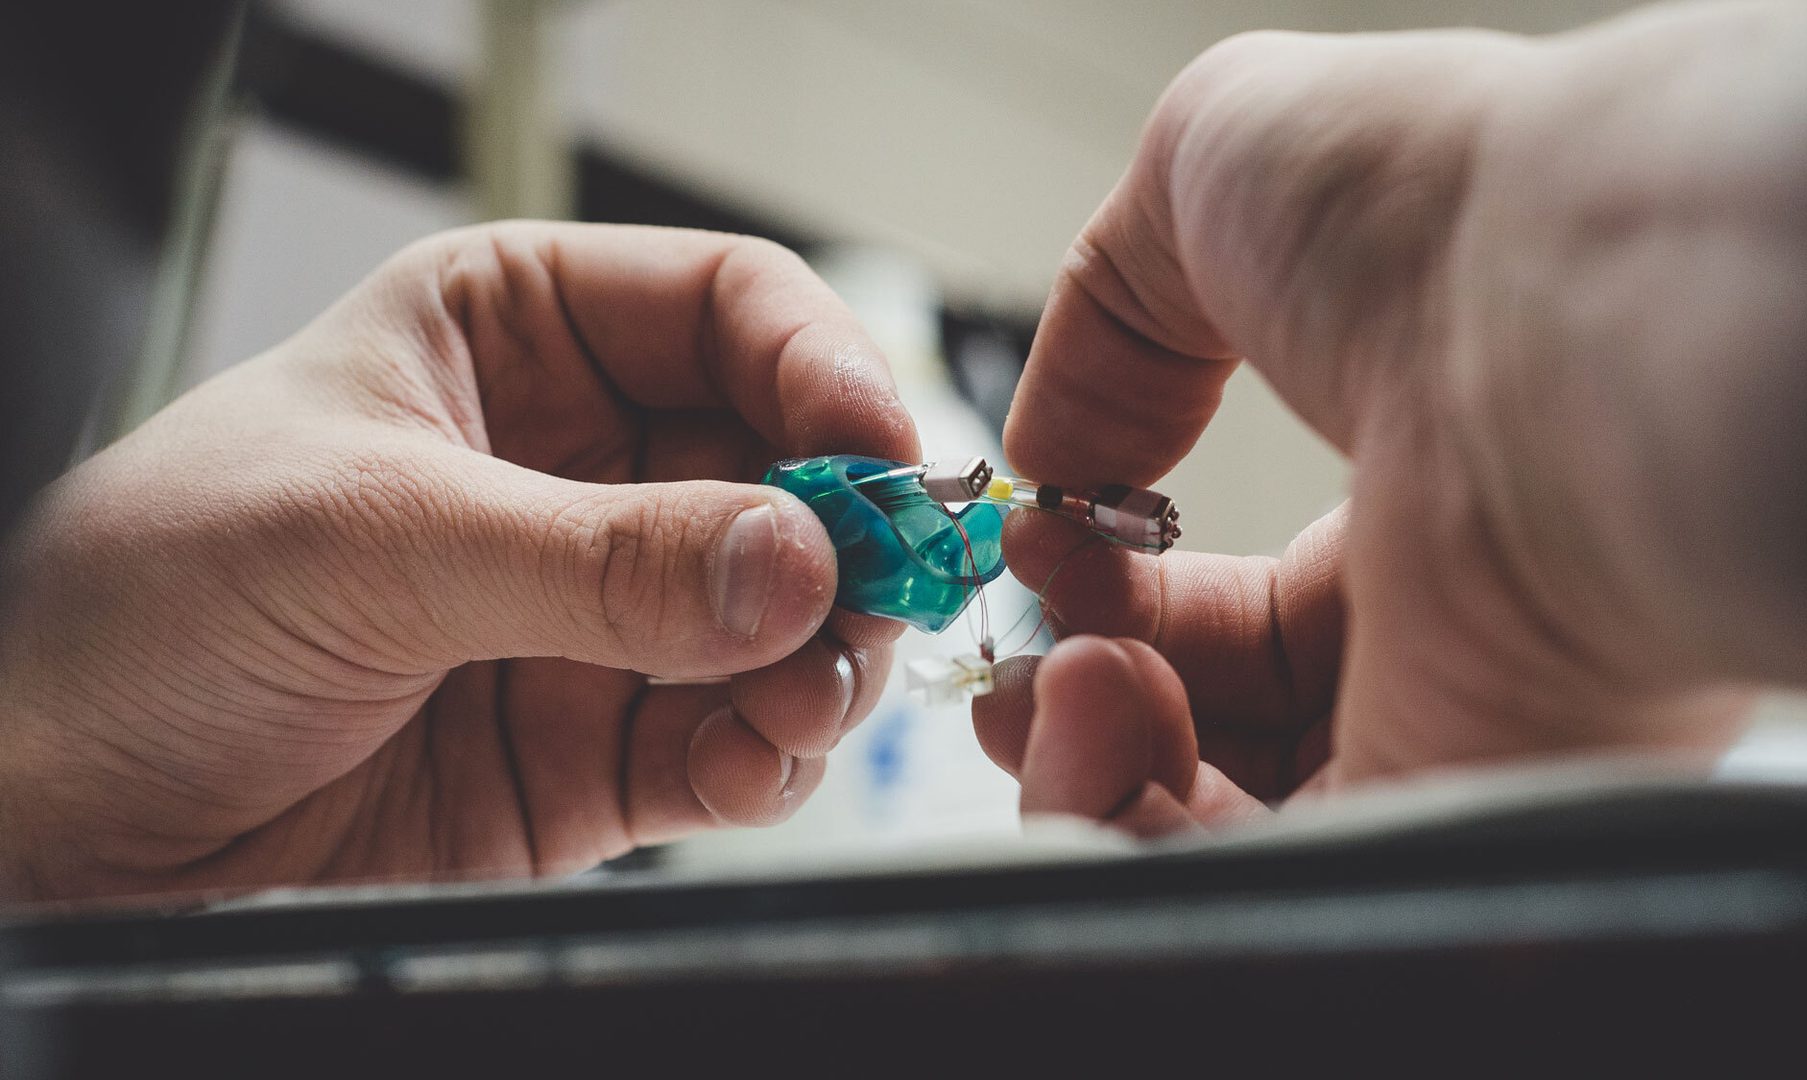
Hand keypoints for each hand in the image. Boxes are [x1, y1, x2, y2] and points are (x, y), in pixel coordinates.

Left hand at [0, 222, 917, 898]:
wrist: (58, 800)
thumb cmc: (147, 594)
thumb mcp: (372, 535)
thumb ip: (599, 556)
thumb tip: (791, 561)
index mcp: (519, 339)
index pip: (729, 310)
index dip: (823, 367)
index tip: (879, 447)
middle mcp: (586, 469)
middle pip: (790, 469)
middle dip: (848, 530)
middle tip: (883, 586)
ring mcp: (606, 613)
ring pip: (789, 615)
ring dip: (827, 655)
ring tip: (808, 691)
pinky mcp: (603, 747)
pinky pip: (735, 741)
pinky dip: (771, 758)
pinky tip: (755, 762)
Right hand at [977, 2, 1806, 830]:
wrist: (1570, 301)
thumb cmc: (1437, 209)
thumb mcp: (1220, 172)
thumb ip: (1110, 313)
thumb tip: (1052, 452)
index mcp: (1418, 523)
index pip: (1237, 630)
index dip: (1111, 607)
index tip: (1036, 558)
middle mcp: (1449, 658)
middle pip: (1213, 751)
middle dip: (1081, 710)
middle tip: (1026, 658)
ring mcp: (1450, 754)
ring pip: (1215, 845)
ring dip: (1087, 773)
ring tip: (1072, 679)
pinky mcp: (1436, 835)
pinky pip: (1245, 893)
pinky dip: (1126, 831)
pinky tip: (1098, 718)